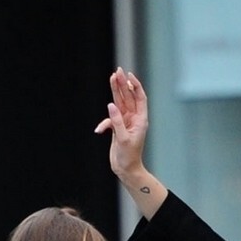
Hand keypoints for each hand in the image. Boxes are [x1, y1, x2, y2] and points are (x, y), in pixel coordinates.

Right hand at [94, 67, 150, 184]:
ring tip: (112, 77)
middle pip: (128, 97)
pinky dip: (104, 123)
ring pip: (119, 103)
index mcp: (140, 120)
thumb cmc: (129, 157)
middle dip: (123, 84)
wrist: (126, 170)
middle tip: (117, 71)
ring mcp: (125, 122)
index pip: (140, 98)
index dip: (135, 85)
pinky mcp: (117, 128)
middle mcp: (134, 119)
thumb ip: (117, 122)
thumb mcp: (123, 139)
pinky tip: (99, 130)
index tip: (128, 75)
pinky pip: (110, 120)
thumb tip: (111, 105)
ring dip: (115, 91)